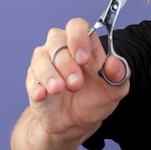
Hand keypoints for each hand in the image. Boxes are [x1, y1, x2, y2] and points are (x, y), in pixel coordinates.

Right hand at [26, 18, 129, 137]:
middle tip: (76, 84)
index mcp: (84, 45)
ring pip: (41, 57)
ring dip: (50, 74)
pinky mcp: (33, 80)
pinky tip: (42, 94)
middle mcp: (62, 49)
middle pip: (57, 40)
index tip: (84, 59)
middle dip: (67, 63)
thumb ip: (119, 75)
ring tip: (59, 89)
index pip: (77, 26)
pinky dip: (36, 86)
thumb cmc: (95, 100)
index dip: (79, 38)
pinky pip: (31, 78)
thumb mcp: (114, 91)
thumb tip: (115, 62)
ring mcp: (45, 63)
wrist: (75, 124)